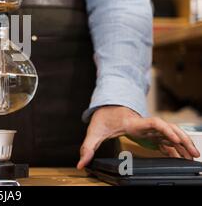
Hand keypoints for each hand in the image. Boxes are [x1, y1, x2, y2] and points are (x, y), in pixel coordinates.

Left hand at [77, 106, 199, 169]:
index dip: (165, 129)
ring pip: (170, 134)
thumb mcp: (93, 132)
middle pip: (168, 129)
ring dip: (182, 143)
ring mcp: (149, 128)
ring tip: (193, 155)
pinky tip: (182, 156)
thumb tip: (81, 163)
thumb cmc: (102, 117)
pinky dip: (175, 147)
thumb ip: (87, 148)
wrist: (106, 107)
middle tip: (193, 152)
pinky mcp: (150, 133)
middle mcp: (145, 124)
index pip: (153, 123)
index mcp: (133, 123)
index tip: (175, 137)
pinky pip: (166, 140)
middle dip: (182, 139)